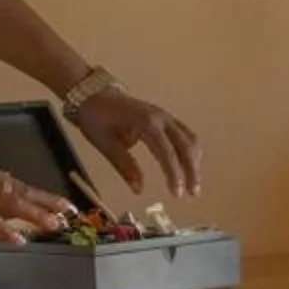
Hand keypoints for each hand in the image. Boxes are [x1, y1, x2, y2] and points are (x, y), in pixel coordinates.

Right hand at [0, 160, 73, 244]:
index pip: (16, 184)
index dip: (37, 195)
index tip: (54, 202)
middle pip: (23, 192)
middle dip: (48, 202)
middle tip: (71, 212)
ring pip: (15, 205)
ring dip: (37, 215)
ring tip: (58, 224)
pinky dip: (6, 230)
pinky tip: (21, 239)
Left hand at [75, 89, 203, 199]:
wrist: (93, 94)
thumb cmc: (97, 118)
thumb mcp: (106, 145)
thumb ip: (125, 167)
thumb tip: (139, 190)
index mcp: (146, 123)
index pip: (167, 152)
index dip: (174, 174)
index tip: (177, 193)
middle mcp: (161, 117)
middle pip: (185, 145)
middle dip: (192, 170)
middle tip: (193, 193)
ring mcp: (165, 116)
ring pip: (189, 138)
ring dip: (194, 161)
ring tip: (193, 184)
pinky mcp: (165, 118)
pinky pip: (185, 134)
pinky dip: (190, 151)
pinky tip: (189, 166)